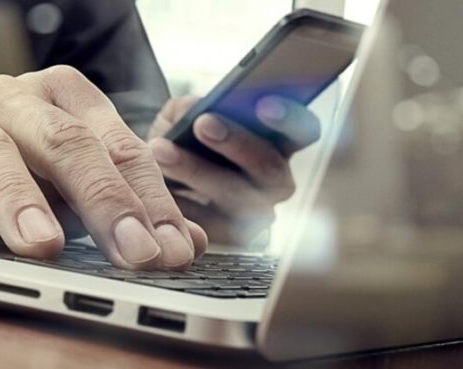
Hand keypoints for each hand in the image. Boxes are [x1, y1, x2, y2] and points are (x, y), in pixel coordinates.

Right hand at [0, 66, 207, 269]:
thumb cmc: (3, 159)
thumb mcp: (64, 174)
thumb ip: (121, 201)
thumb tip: (185, 243)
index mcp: (60, 99)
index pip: (114, 146)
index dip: (147, 198)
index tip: (170, 249)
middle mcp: (9, 101)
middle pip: (61, 141)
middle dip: (102, 198)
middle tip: (131, 251)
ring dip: (15, 197)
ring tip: (41, 244)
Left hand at [145, 96, 320, 244]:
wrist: (161, 178)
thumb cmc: (182, 141)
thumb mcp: (181, 116)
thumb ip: (187, 108)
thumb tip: (191, 109)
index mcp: (279, 142)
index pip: (303, 130)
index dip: (289, 118)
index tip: (263, 104)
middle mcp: (275, 180)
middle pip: (270, 167)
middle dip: (237, 143)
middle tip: (203, 123)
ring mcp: (257, 213)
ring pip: (239, 198)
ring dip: (200, 172)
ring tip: (162, 150)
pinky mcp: (231, 237)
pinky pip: (210, 224)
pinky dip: (184, 204)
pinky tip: (158, 186)